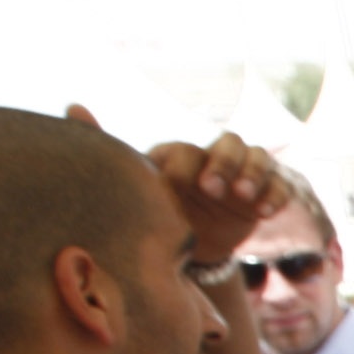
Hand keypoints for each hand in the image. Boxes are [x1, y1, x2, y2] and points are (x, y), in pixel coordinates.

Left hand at [108, 107, 284, 262]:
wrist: (191, 248)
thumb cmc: (157, 213)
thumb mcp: (133, 186)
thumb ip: (102, 143)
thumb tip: (72, 105)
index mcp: (180, 157)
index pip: (191, 150)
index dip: (194, 164)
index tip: (190, 186)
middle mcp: (214, 159)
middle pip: (231, 143)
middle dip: (229, 165)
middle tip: (222, 191)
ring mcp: (242, 175)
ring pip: (260, 157)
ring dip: (256, 175)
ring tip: (248, 200)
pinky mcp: (263, 194)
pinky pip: (280, 184)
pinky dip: (277, 194)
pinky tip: (266, 213)